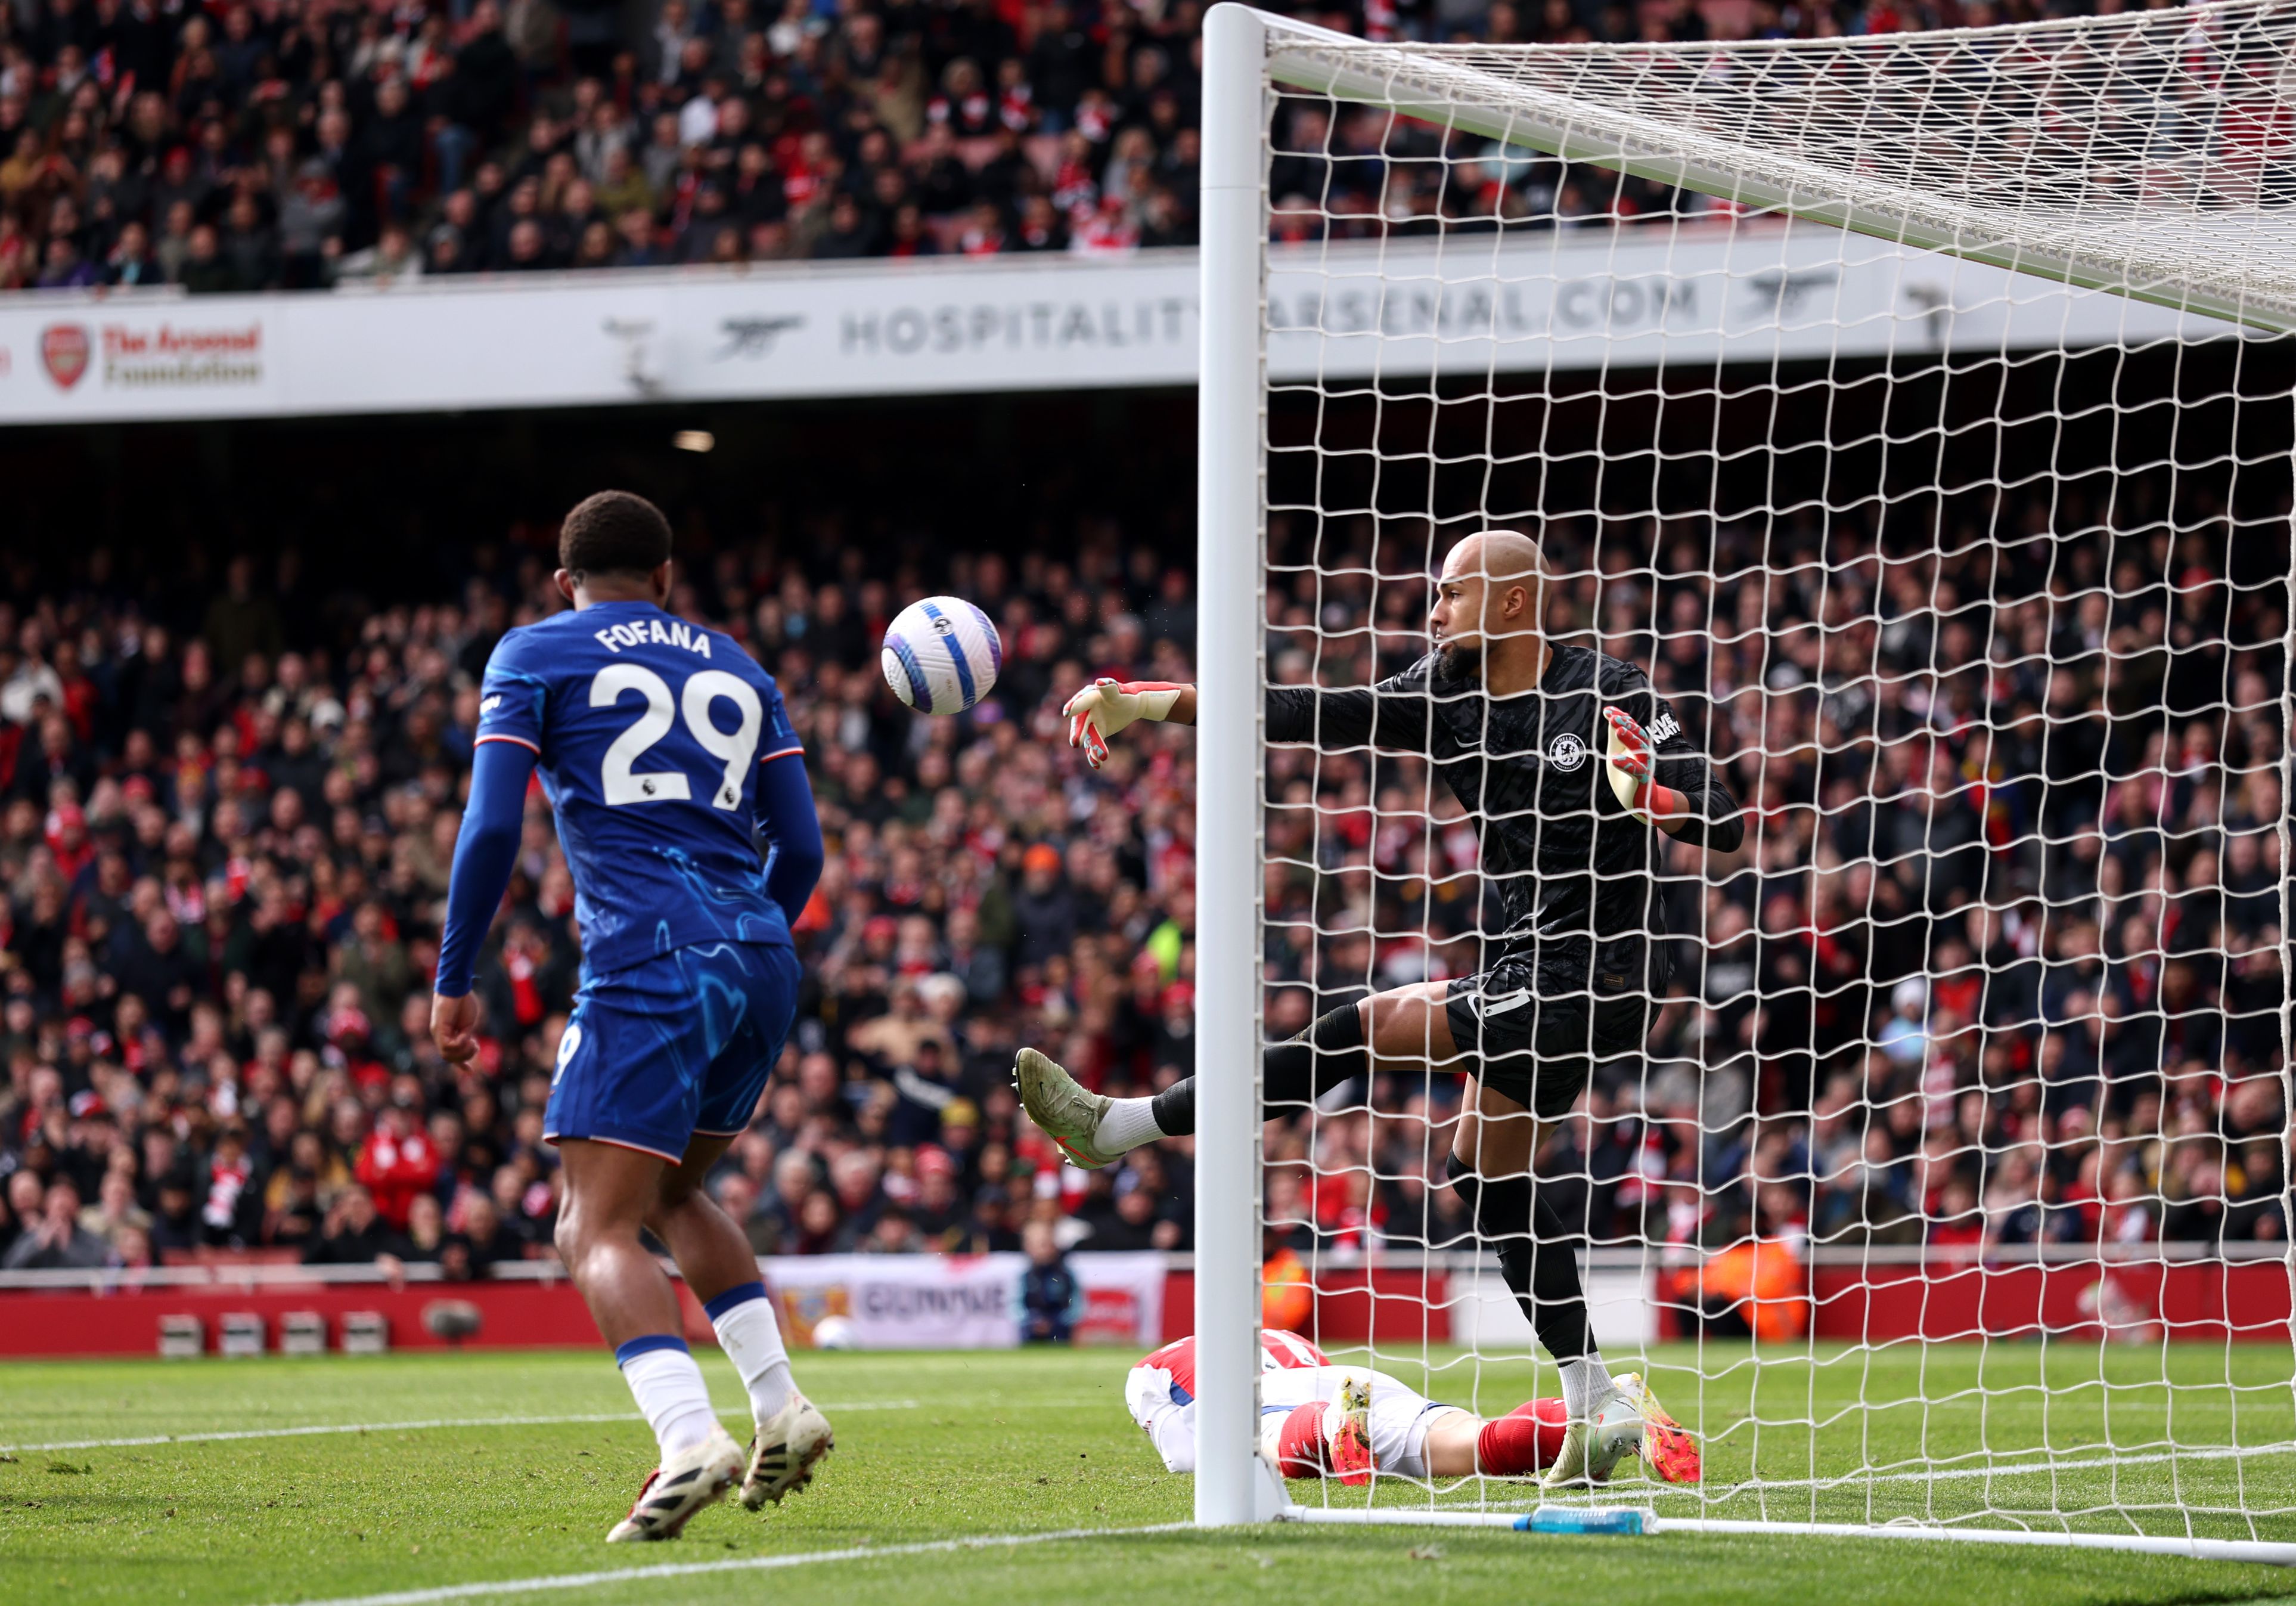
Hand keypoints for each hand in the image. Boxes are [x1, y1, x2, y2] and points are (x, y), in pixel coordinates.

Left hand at [430, 990, 481, 1063]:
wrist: (458, 987)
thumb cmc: (464, 1000)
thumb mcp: (467, 1023)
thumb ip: (465, 1035)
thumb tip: (466, 1045)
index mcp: (447, 1034)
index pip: (451, 1054)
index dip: (461, 1064)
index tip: (470, 1072)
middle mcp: (439, 1035)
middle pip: (449, 1058)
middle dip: (465, 1057)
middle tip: (476, 1046)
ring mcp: (437, 1032)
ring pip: (447, 1055)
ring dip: (463, 1052)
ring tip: (474, 1043)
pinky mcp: (438, 1028)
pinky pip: (447, 1045)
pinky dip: (459, 1045)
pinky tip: (467, 1037)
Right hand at [1062, 679, 1185, 768]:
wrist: (1131, 705)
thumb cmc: (1124, 695)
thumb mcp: (1118, 692)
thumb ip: (1109, 687)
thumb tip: (1100, 682)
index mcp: (1089, 697)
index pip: (1081, 702)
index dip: (1074, 707)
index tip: (1066, 713)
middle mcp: (1085, 711)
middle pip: (1080, 723)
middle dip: (1078, 733)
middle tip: (1075, 742)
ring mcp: (1089, 723)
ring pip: (1087, 737)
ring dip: (1091, 748)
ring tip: (1096, 759)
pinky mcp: (1095, 734)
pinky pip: (1093, 745)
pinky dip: (1094, 755)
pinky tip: (1097, 764)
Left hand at [1601, 706, 1657, 821]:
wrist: (1639, 802)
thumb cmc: (1625, 776)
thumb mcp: (1616, 754)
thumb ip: (1614, 738)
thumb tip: (1611, 716)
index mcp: (1636, 746)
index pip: (1631, 728)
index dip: (1620, 718)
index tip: (1607, 710)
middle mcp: (1642, 753)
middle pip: (1637, 735)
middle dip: (1626, 725)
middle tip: (1613, 717)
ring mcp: (1644, 766)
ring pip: (1640, 750)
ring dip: (1630, 740)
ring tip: (1619, 731)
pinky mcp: (1642, 781)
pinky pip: (1636, 771)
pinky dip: (1626, 765)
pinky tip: (1615, 759)